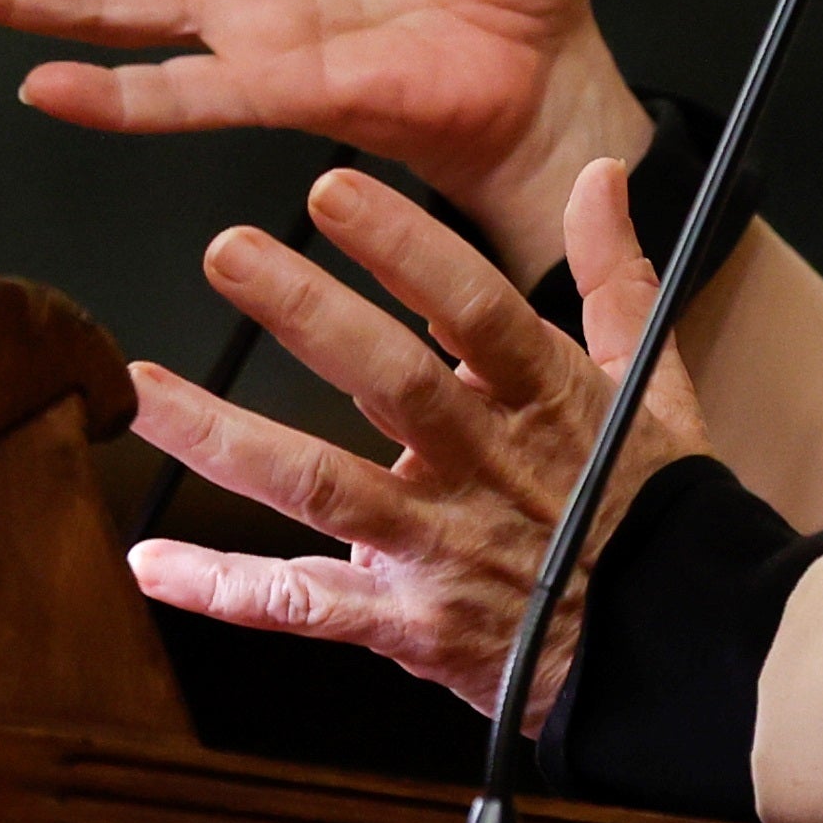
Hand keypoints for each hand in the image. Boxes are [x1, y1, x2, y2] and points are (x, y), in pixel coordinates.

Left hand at [125, 158, 707, 721]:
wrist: (676, 648)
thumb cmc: (652, 508)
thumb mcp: (650, 382)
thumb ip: (614, 274)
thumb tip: (600, 175)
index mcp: (545, 399)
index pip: (475, 308)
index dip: (406, 250)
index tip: (333, 191)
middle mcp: (486, 467)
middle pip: (391, 382)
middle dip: (307, 314)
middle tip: (227, 252)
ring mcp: (442, 548)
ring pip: (324, 488)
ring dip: (228, 439)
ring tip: (146, 393)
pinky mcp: (410, 624)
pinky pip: (306, 608)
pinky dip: (226, 588)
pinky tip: (153, 561)